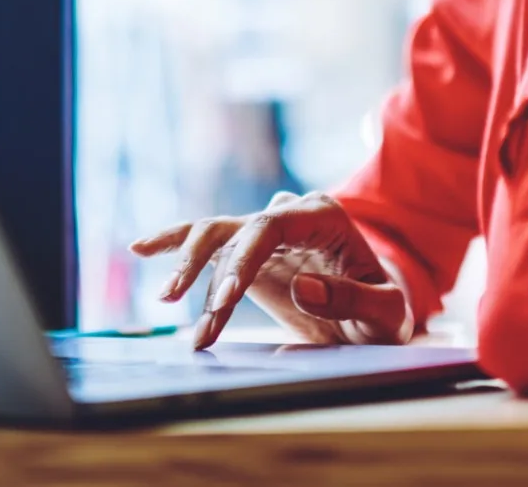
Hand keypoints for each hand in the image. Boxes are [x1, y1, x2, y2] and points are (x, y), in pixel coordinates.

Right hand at [129, 191, 413, 349]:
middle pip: (236, 227)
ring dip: (187, 266)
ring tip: (167, 301)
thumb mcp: (387, 312)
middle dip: (208, 268)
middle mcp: (289, 214)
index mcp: (324, 216)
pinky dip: (173, 242)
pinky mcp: (245, 251)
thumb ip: (352, 298)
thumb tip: (302, 287)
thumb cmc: (385, 310)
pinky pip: (206, 242)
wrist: (374, 314)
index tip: (226, 297)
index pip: (273, 225)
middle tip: (191, 309)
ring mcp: (264, 230)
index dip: (244, 258)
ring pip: (214, 233)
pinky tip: (140, 248)